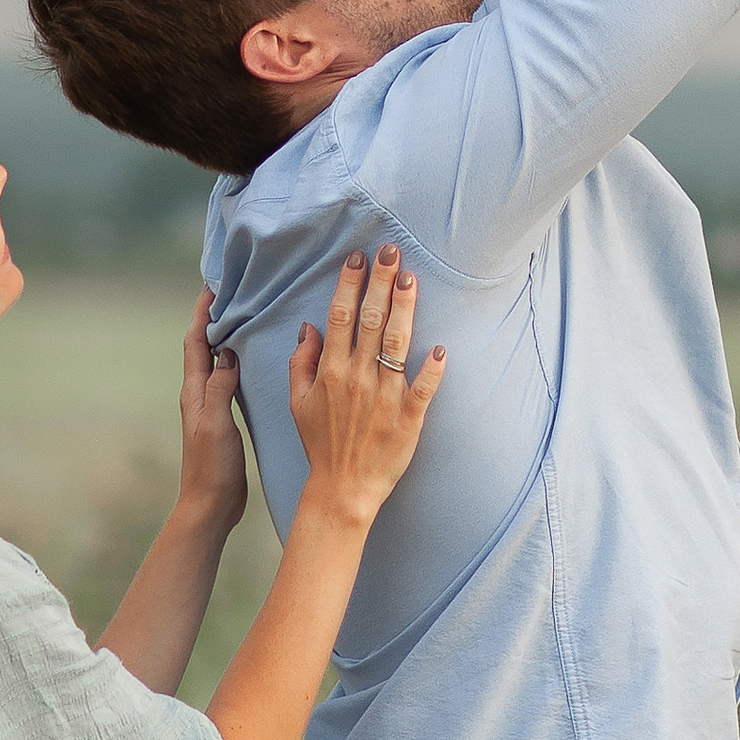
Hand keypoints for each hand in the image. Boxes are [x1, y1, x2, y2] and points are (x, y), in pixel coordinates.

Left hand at [177, 287, 250, 537]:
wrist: (210, 506)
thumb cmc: (211, 468)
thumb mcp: (216, 423)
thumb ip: (220, 387)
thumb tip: (226, 350)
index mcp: (195, 392)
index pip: (195, 342)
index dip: (201, 313)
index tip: (212, 286)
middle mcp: (200, 395)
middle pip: (203, 346)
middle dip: (213, 318)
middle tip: (231, 292)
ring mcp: (211, 407)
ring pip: (216, 361)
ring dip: (225, 337)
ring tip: (245, 316)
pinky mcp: (224, 419)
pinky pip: (229, 380)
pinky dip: (238, 362)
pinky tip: (253, 361)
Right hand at [288, 245, 445, 532]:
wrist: (342, 488)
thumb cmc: (321, 442)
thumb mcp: (298, 402)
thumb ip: (301, 362)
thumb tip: (308, 326)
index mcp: (332, 372)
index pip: (341, 317)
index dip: (349, 285)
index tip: (358, 258)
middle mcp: (358, 379)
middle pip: (371, 321)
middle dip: (382, 283)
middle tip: (392, 251)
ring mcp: (385, 398)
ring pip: (398, 345)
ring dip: (406, 310)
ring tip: (412, 279)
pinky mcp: (408, 419)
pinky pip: (423, 389)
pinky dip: (432, 370)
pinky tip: (441, 348)